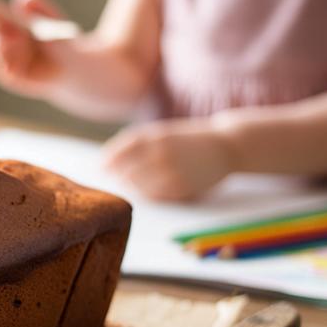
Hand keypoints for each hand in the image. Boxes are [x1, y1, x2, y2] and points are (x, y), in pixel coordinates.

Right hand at [0, 0, 66, 97]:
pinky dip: (12, 60)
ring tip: (16, 38)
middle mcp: (1, 38)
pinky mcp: (8, 77)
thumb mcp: (53, 18)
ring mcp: (3, 58)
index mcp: (9, 20)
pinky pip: (3, 67)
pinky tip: (23, 57)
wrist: (74, 71)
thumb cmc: (62, 40)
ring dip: (1, 39)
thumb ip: (40, 5)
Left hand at [103, 120, 235, 201]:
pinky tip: (146, 190)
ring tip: (128, 184)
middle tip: (111, 178)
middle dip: (118, 175)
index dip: (109, 158)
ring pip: (140, 185)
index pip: (124, 149)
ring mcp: (172, 172)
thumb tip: (111, 158)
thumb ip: (141, 142)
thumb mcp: (166, 132)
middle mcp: (163, 153)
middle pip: (128, 169)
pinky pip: (156, 195)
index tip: (101, 165)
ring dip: (131, 186)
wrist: (226, 146)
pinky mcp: (182, 188)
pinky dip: (147, 193)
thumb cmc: (190, 139)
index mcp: (157, 136)